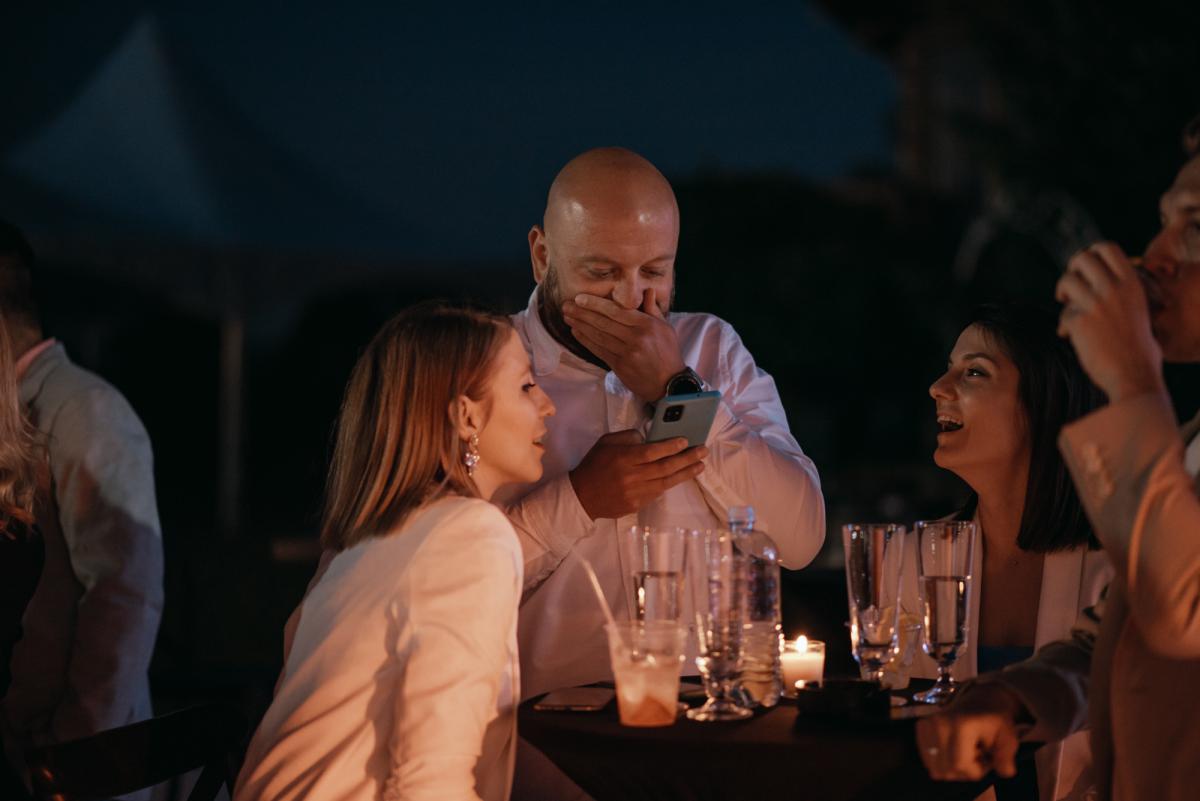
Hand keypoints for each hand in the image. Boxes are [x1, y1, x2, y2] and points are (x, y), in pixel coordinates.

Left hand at [562, 288, 684, 401]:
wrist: (668, 384)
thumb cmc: (668, 353)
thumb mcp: (665, 328)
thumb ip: (652, 309)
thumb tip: (647, 290)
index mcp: (646, 325)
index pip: (616, 311)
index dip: (595, 304)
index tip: (579, 298)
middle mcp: (636, 337)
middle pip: (603, 322)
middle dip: (582, 313)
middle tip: (565, 306)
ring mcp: (627, 353)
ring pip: (598, 336)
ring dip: (580, 325)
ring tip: (567, 317)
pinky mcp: (619, 366)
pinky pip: (599, 350)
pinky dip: (586, 341)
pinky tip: (576, 332)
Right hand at [569, 430, 706, 520]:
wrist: (581, 496)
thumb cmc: (594, 465)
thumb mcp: (606, 442)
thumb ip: (629, 438)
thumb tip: (649, 439)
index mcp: (623, 459)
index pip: (652, 452)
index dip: (670, 447)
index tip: (685, 441)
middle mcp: (631, 477)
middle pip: (665, 468)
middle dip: (687, 459)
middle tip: (703, 451)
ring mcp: (635, 494)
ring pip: (666, 483)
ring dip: (685, 473)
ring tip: (700, 466)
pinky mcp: (636, 505)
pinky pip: (657, 493)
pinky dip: (669, 484)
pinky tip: (679, 476)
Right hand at [916, 683, 1023, 781]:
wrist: (980, 700)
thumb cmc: (994, 720)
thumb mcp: (1008, 737)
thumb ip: (1006, 757)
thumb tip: (1004, 772)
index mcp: (961, 726)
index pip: (960, 765)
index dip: (977, 770)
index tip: (986, 759)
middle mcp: (939, 725)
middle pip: (947, 770)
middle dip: (964, 771)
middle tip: (976, 757)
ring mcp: (927, 726)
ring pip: (935, 769)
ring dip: (952, 768)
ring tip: (964, 753)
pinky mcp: (921, 728)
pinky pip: (927, 760)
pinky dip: (941, 762)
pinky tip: (953, 750)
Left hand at [1055, 243, 1164, 402]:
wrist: (1134, 373)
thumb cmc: (1138, 347)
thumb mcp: (1139, 310)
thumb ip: (1121, 293)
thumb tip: (1096, 283)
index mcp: (1131, 283)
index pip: (1107, 248)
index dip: (1091, 254)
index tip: (1086, 269)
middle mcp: (1114, 288)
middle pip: (1082, 258)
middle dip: (1072, 270)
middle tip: (1072, 287)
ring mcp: (1095, 304)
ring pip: (1066, 281)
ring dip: (1062, 292)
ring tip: (1067, 305)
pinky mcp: (1079, 321)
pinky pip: (1063, 315)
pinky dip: (1064, 326)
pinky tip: (1069, 336)